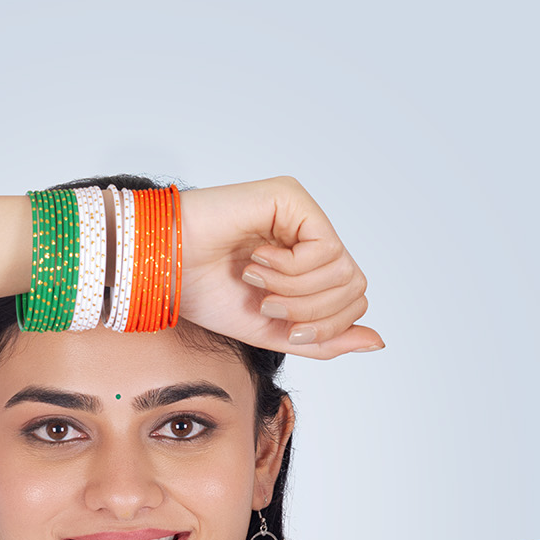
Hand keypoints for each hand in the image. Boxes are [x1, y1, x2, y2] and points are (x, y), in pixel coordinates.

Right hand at [176, 175, 382, 358]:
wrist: (162, 268)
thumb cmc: (204, 293)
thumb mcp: (274, 330)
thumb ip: (324, 339)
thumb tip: (377, 341)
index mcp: (307, 263)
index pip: (353, 301)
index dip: (326, 326)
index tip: (284, 327)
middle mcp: (310, 233)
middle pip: (354, 287)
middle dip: (313, 311)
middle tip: (267, 303)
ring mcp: (303, 212)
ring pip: (343, 270)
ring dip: (296, 289)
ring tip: (256, 280)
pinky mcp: (292, 197)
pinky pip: (324, 247)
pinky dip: (291, 269)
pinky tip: (256, 260)